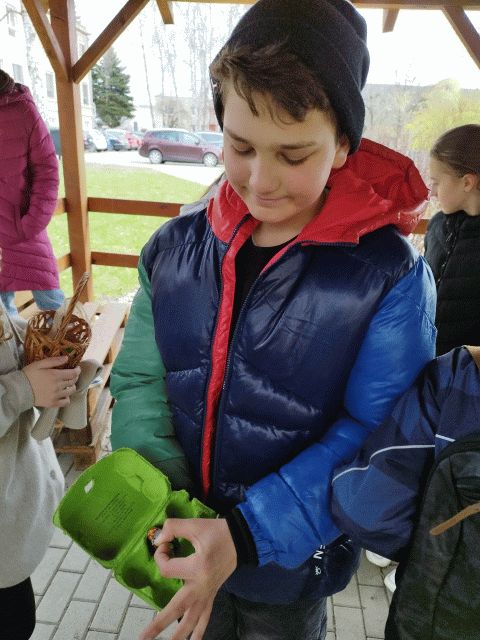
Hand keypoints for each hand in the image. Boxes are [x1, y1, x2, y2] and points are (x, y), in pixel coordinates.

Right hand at [23, 356, 80, 407]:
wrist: (18, 390)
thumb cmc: (28, 375)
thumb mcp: (39, 364)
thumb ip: (54, 361)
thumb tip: (67, 358)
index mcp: (55, 375)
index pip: (73, 373)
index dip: (78, 370)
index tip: (77, 368)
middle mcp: (58, 386)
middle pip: (73, 382)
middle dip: (74, 377)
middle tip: (72, 375)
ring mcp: (56, 396)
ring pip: (71, 391)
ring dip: (72, 387)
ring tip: (67, 384)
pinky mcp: (52, 403)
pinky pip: (66, 402)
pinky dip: (67, 398)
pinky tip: (63, 394)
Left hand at [139, 518, 236, 639]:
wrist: (241, 540)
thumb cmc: (218, 532)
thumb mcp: (195, 525)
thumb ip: (173, 528)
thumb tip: (158, 540)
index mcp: (197, 567)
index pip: (167, 569)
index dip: (160, 556)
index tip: (165, 545)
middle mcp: (201, 586)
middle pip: (176, 609)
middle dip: (158, 624)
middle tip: (142, 637)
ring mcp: (207, 593)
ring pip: (191, 620)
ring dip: (178, 636)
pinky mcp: (212, 595)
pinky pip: (205, 618)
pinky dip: (199, 632)